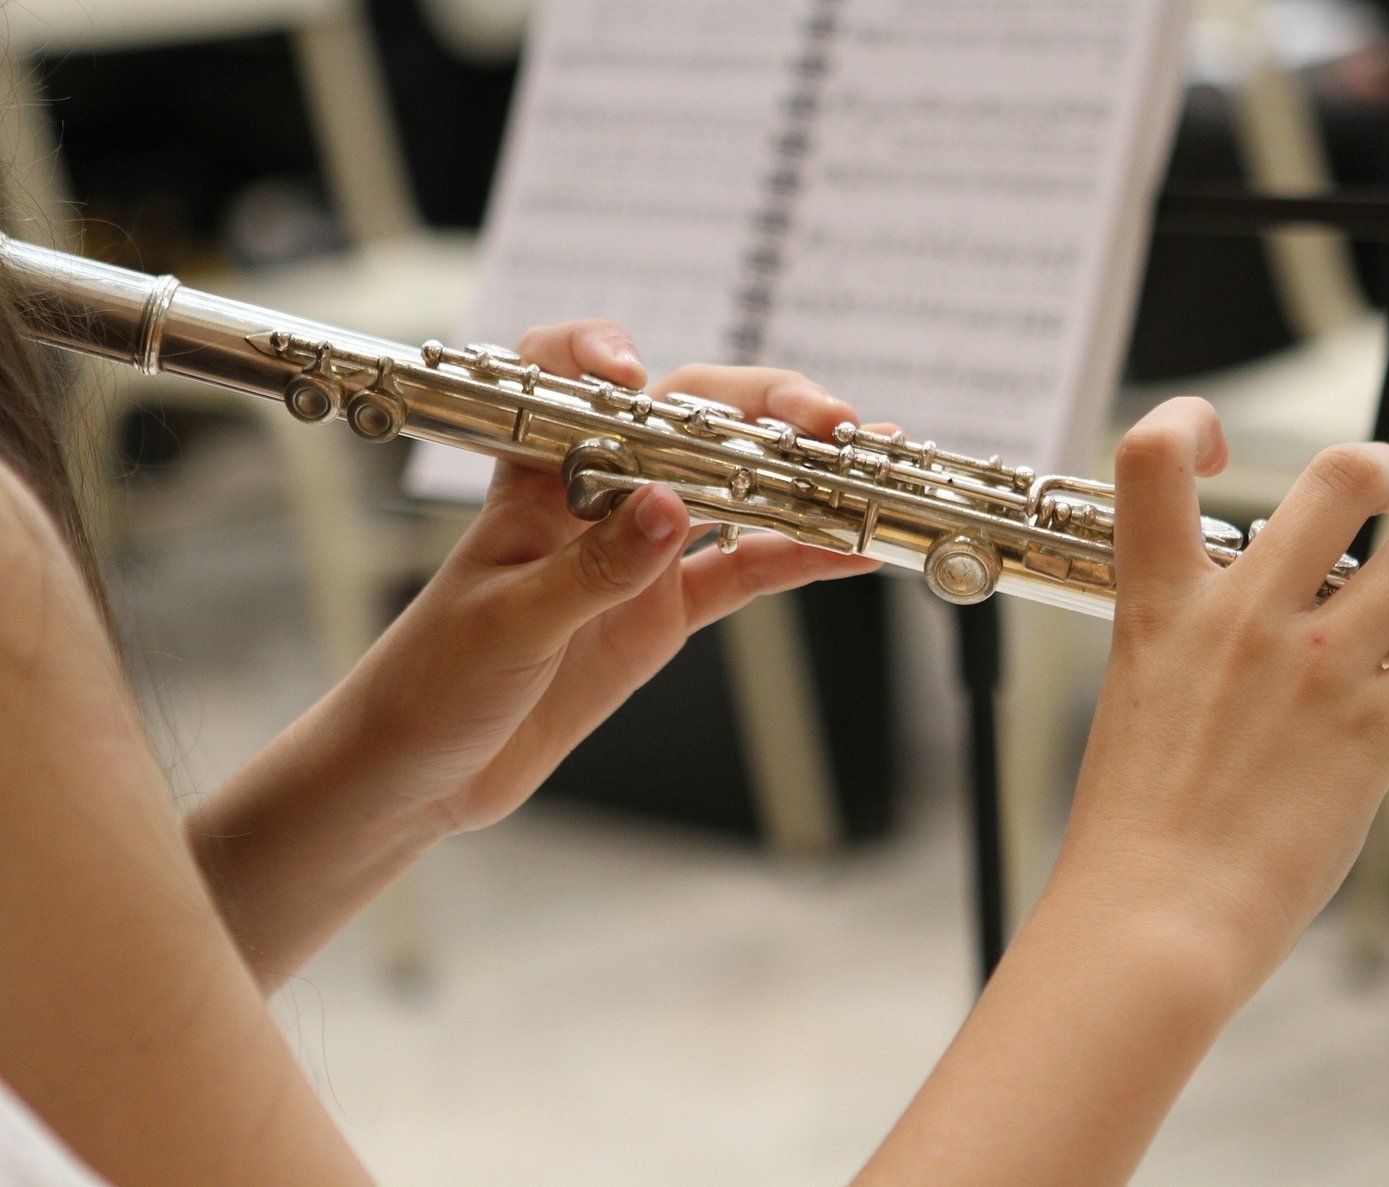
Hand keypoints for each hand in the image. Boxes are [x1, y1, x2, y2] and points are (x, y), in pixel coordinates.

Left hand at [343, 321, 877, 833]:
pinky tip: (850, 550)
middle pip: (687, 422)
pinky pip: (743, 571)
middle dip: (762, 410)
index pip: (565, 381)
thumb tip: (670, 507)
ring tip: (864, 470)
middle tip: (828, 425)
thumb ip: (592, 567)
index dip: (601, 358)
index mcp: (535, 480)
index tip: (638, 376)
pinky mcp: (664, 610)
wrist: (420, 772)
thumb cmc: (432, 682)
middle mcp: (595, 497)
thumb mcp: (509, 623)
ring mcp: (637, 552)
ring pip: (732, 490)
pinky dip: (797, 558)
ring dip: (798, 478)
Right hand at [1059, 398, 1388, 1001]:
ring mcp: (1314, 670)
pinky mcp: (1374, 731)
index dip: (1192, 421)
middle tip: (1388, 487)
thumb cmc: (1132, 825)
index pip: (1151, 455)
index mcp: (1161, 605)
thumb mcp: (1137, 697)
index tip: (1222, 447)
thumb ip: (1186, 637)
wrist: (1152, 915)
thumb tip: (1239, 608)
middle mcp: (1242, 617)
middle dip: (1382, 467)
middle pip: (1339, 478)